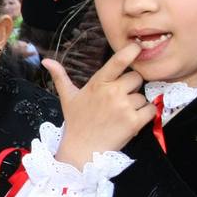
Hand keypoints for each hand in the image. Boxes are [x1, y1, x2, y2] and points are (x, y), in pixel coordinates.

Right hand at [43, 42, 154, 169]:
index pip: (118, 61)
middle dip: (131, 87)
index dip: (130, 51)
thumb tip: (46, 60)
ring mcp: (123, 107)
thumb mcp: (67, 97)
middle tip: (118, 99)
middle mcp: (112, 92)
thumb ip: (60, 76)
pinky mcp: (134, 122)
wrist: (81, 150)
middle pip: (136, 78)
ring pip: (142, 96)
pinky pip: (150, 109)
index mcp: (97, 83)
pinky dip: (144, 115)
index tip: (137, 47)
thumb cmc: (76, 122)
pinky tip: (131, 120)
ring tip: (120, 114)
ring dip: (136, 104)